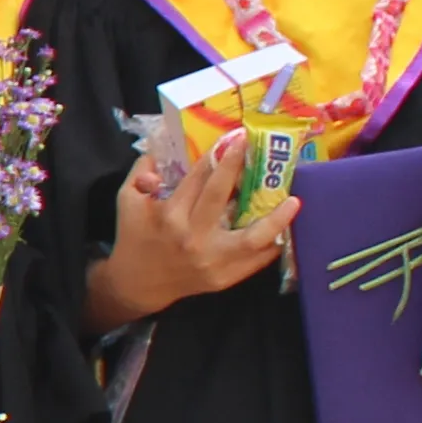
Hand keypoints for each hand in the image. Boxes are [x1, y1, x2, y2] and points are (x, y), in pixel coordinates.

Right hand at [84, 130, 297, 333]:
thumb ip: (140, 173)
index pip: (196, 178)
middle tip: (255, 147)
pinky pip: (255, 261)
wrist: (138, 285)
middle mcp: (192, 236)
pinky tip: (284, 229)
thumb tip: (160, 149)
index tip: (234, 137)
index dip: (216, 155)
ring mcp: (211, 260)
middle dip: (238, 168)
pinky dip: (272, 244)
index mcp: (169, 215)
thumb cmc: (134, 238)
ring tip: (294, 201)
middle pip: (222, 197)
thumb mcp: (127, 202)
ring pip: (252, 238)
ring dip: (276, 219)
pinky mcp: (223, 278)